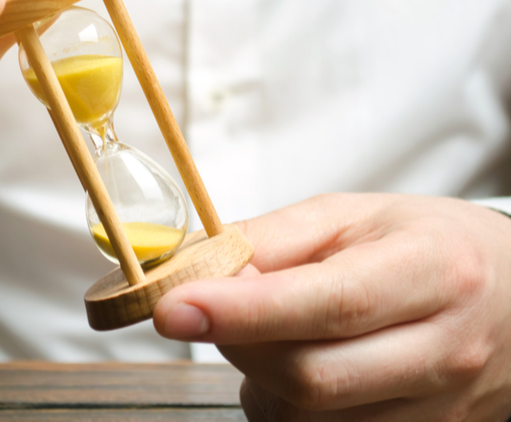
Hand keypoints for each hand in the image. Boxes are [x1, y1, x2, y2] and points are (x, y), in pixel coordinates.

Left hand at [154, 193, 510, 420]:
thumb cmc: (428, 245)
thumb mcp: (353, 216)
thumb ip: (271, 239)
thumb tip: (198, 266)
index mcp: (430, 271)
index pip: (328, 303)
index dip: (243, 311)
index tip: (173, 308)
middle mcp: (443, 349)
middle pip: (311, 377)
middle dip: (238, 344)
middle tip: (212, 307)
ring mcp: (437, 408)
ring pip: (309, 418)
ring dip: (258, 376)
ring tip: (270, 329)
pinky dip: (283, 403)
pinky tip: (294, 363)